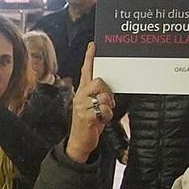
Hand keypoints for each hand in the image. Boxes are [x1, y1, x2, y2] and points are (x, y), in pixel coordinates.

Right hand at [67, 45, 113, 164]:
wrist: (79, 142)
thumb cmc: (88, 124)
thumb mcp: (92, 106)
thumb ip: (97, 95)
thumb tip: (107, 89)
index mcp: (82, 92)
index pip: (85, 71)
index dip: (89, 57)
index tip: (93, 45)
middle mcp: (80, 96)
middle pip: (99, 82)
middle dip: (107, 93)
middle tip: (106, 104)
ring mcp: (81, 106)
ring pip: (104, 97)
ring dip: (108, 108)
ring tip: (102, 115)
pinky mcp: (86, 115)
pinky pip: (104, 110)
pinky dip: (107, 116)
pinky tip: (100, 121)